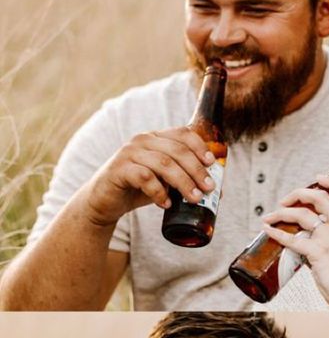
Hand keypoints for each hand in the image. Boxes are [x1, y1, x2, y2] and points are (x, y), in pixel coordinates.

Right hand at [82, 126, 219, 226]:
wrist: (103, 202)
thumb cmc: (138, 189)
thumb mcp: (164, 181)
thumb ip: (184, 179)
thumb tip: (217, 191)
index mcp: (156, 137)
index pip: (183, 134)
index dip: (200, 147)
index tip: (212, 164)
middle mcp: (143, 140)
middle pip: (177, 150)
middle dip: (197, 170)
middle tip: (208, 189)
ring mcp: (129, 153)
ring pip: (164, 164)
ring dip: (183, 182)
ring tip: (194, 199)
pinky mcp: (119, 170)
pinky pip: (144, 178)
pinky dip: (159, 192)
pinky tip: (166, 204)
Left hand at [262, 177, 328, 311]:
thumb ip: (328, 240)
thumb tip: (305, 241)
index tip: (317, 178)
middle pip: (319, 197)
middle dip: (298, 194)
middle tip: (285, 200)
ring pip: (302, 215)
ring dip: (281, 213)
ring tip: (270, 216)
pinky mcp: (318, 253)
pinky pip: (293, 239)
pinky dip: (277, 233)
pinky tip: (268, 231)